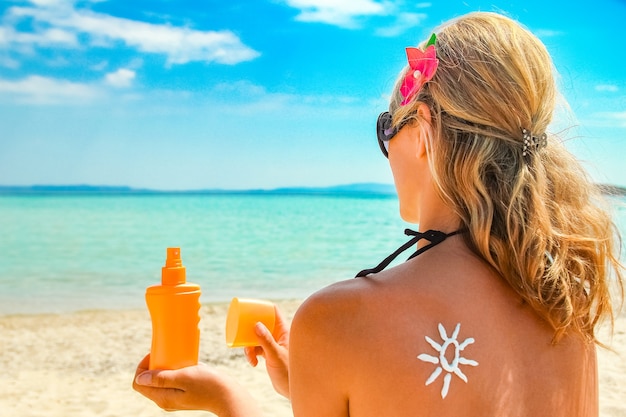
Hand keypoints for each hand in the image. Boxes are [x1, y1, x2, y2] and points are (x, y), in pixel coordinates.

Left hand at [133, 354, 260, 415]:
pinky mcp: (182, 395)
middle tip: (167, 354)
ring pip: (158, 381)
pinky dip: (173, 371)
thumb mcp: (184, 377)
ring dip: (163, 367)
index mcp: (162, 397)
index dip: (142, 366)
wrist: (227, 395)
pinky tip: (185, 365)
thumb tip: (140, 379)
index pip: (138, 383)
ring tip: (176, 358)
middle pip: (147, 381)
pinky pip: (170, 381)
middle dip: (153, 365)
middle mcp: (165, 401)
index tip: (156, 354)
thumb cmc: (208, 385)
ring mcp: (173, 399)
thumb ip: (162, 378)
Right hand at [244, 305, 289, 397]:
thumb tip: (256, 324)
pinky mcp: (270, 354)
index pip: (274, 312)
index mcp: (284, 330)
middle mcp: (279, 335)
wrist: (292, 390)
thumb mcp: (275, 354)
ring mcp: (274, 344)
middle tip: (242, 335)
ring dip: (250, 345)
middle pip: (262, 324)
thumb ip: (266, 340)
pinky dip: (252, 354)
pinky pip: (257, 348)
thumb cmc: (289, 371)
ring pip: (257, 337)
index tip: (249, 309)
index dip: (262, 307)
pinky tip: (253, 363)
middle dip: (250, 329)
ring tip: (250, 357)